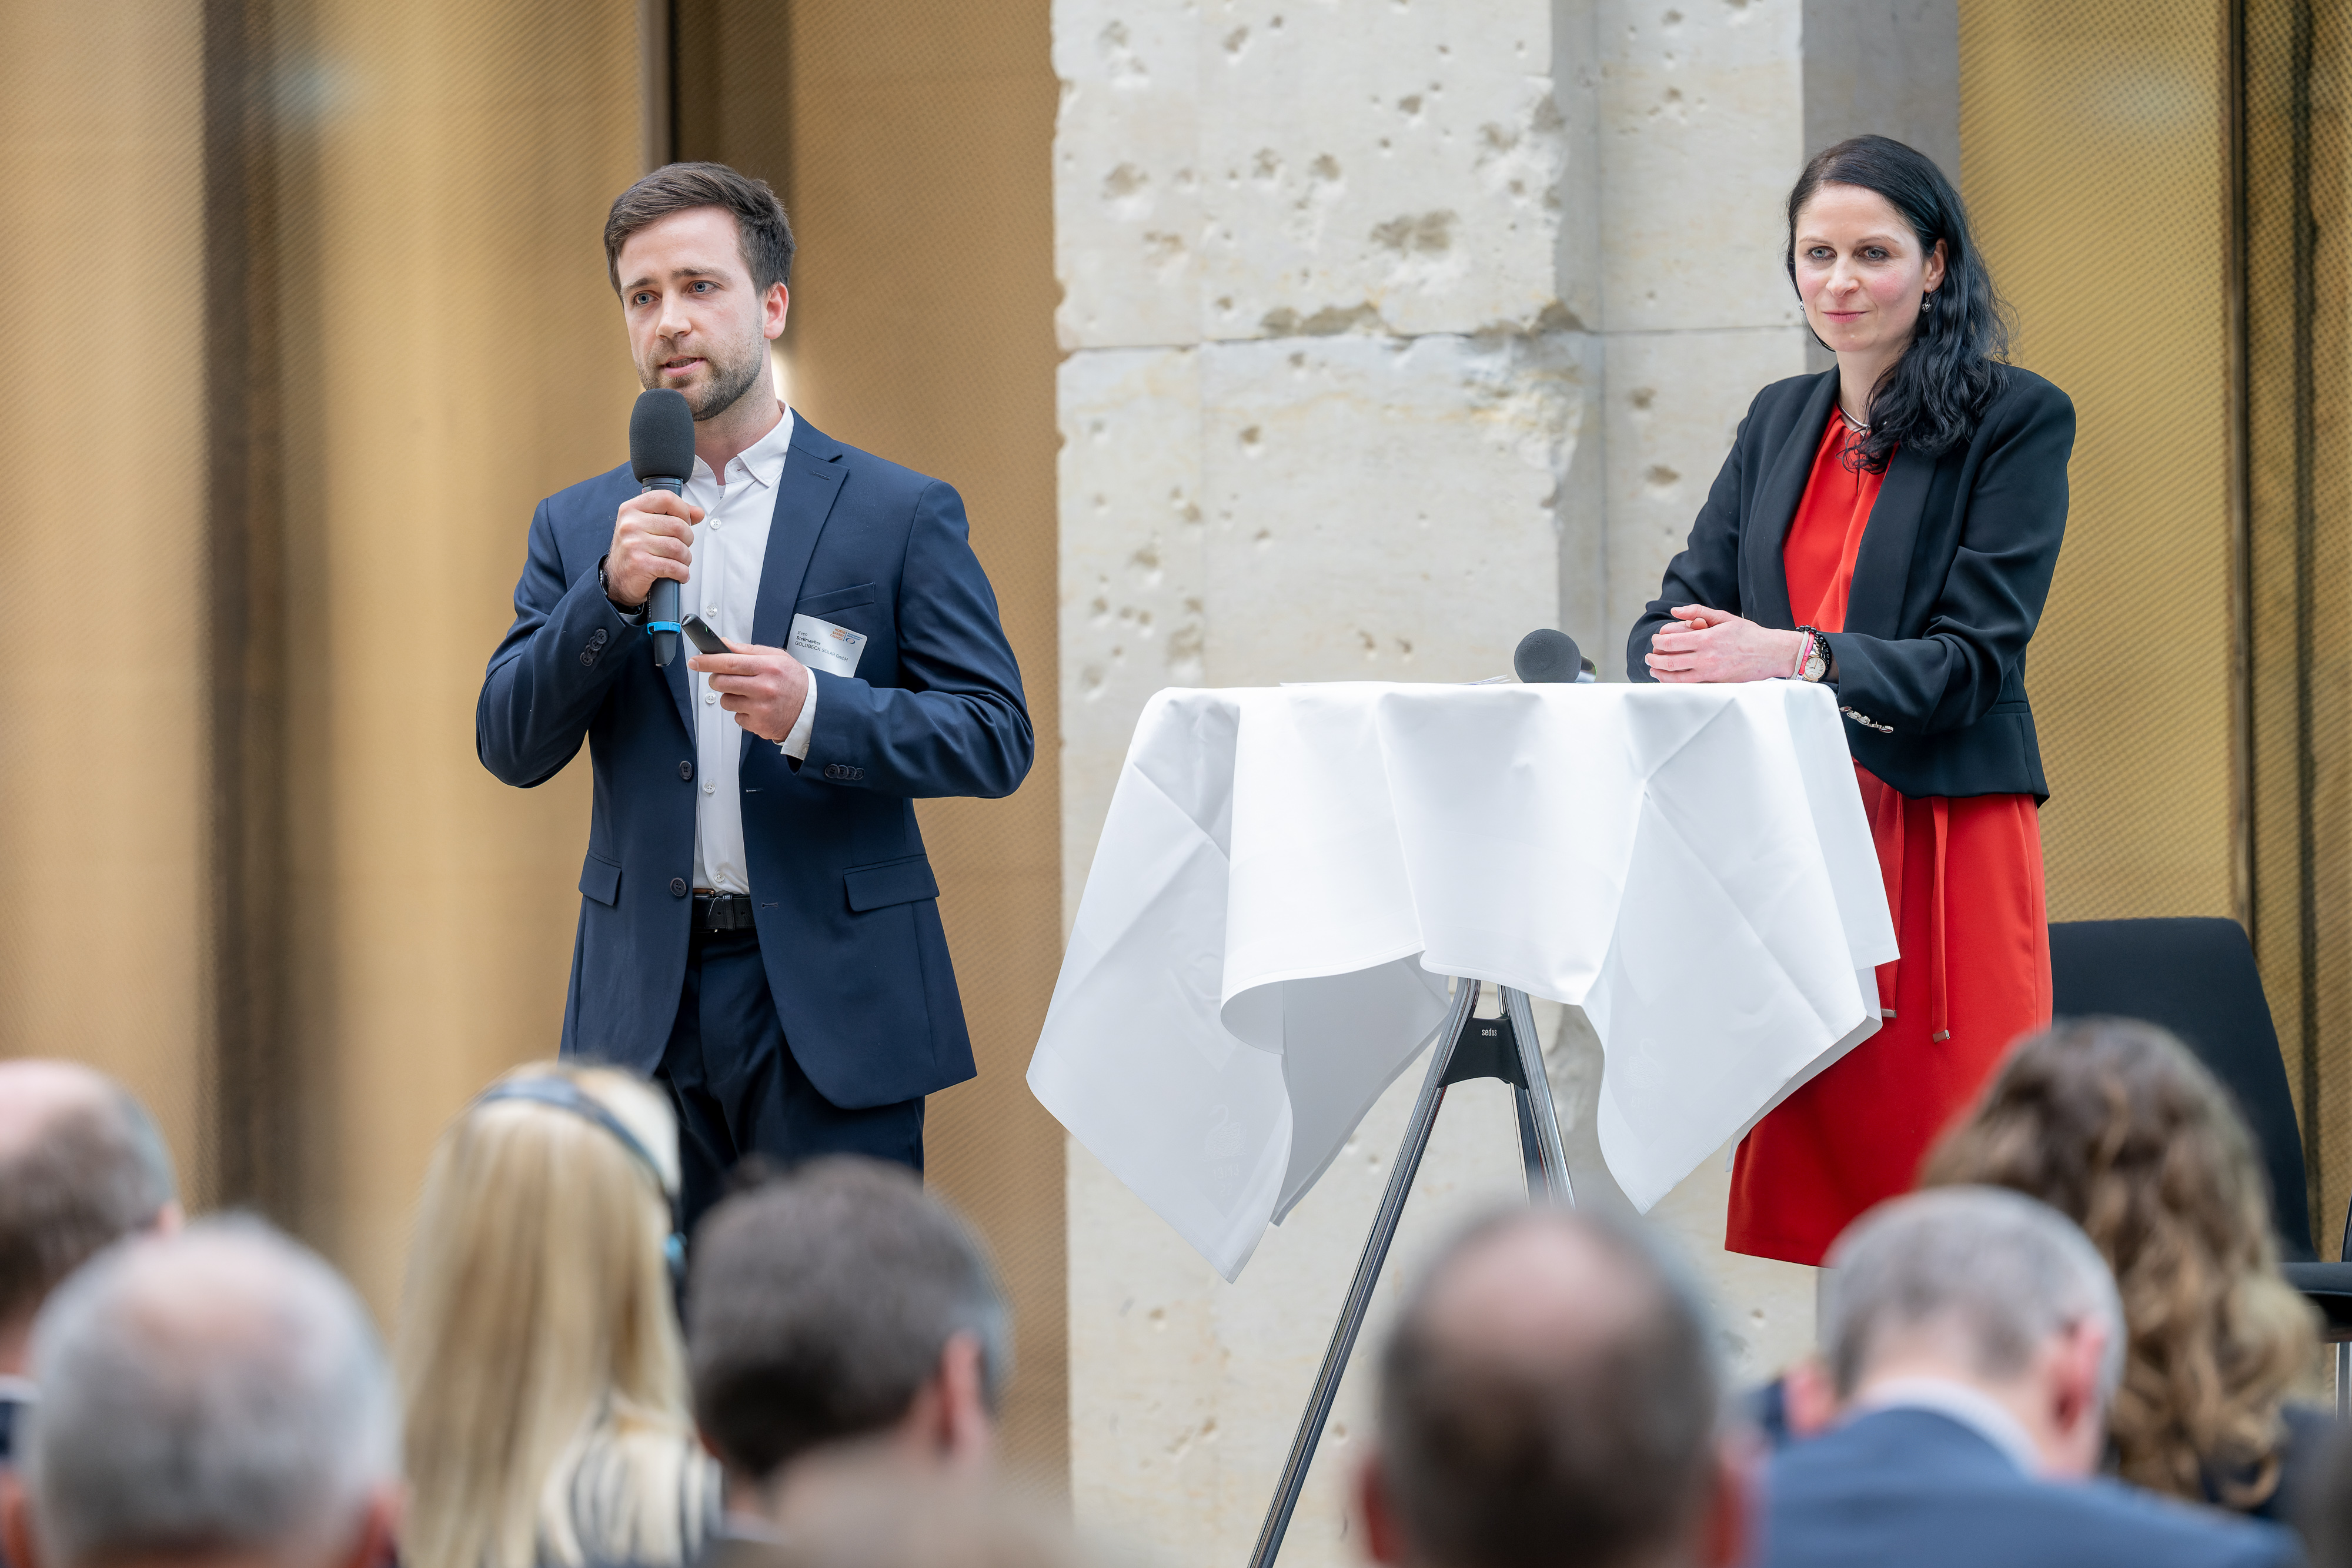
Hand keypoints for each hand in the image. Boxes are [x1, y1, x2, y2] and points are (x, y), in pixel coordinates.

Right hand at [605, 492, 702, 606]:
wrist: (618, 578)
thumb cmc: (634, 550)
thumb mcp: (648, 526)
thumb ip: (673, 515)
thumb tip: (697, 512)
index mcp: (631, 509)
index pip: (666, 498)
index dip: (683, 509)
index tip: (685, 520)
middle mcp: (630, 524)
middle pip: (677, 525)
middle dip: (687, 539)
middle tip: (682, 546)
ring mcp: (633, 544)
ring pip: (678, 547)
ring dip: (685, 558)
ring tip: (680, 561)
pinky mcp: (640, 564)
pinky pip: (673, 566)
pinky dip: (682, 572)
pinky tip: (678, 573)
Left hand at [689, 639, 809, 741]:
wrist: (812, 709)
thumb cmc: (795, 681)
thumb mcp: (777, 657)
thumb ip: (748, 650)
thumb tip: (723, 644)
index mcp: (768, 667)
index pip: (729, 662)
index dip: (708, 661)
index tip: (695, 661)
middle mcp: (764, 688)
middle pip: (722, 682)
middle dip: (717, 679)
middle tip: (724, 678)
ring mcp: (760, 708)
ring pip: (726, 701)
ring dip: (731, 696)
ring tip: (749, 694)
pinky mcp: (759, 725)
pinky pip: (736, 717)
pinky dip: (742, 712)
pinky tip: (756, 708)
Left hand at [1646, 605, 1806, 683]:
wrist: (1771, 653)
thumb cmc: (1748, 634)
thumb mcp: (1724, 616)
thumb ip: (1697, 611)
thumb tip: (1675, 611)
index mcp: (1706, 639)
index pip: (1670, 642)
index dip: (1657, 641)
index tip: (1655, 640)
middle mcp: (1706, 658)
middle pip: (1669, 662)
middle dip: (1654, 660)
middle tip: (1648, 657)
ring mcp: (1711, 673)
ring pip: (1676, 678)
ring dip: (1660, 674)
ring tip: (1654, 670)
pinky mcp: (1716, 684)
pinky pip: (1690, 686)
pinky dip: (1676, 683)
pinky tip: (1670, 679)